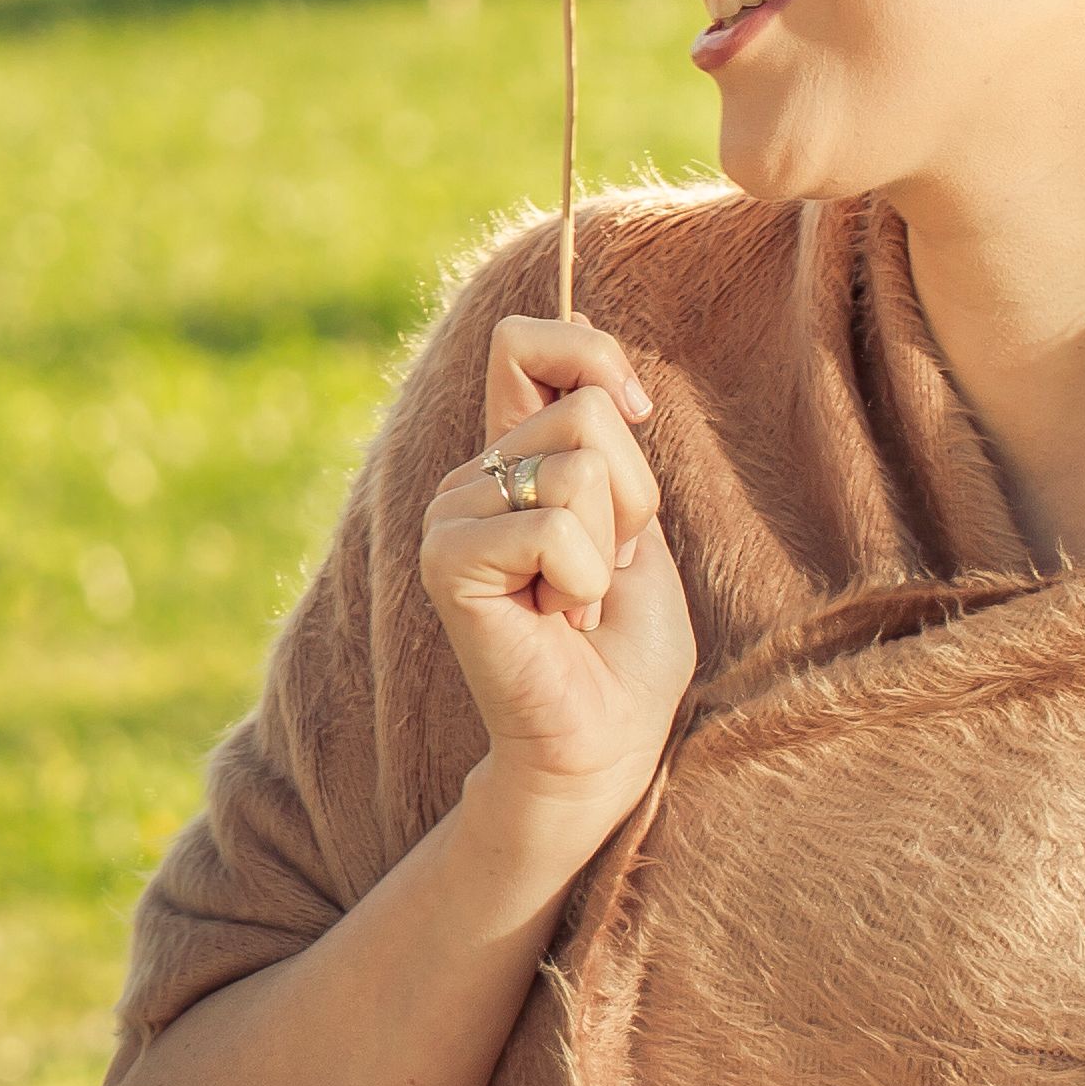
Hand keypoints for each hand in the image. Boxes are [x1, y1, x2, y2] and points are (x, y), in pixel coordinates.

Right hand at [422, 315, 694, 869]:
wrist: (603, 743)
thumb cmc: (625, 650)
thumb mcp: (636, 524)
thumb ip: (607, 448)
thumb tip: (608, 385)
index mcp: (510, 456)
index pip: (522, 341)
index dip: (590, 354)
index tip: (635, 410)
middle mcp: (472, 476)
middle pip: (586, 409)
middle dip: (632, 496)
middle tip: (601, 570)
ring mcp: (451, 516)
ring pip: (577, 468)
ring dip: (609, 547)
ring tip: (577, 599)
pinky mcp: (448, 561)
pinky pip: (553, 526)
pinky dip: (584, 581)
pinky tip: (556, 619)